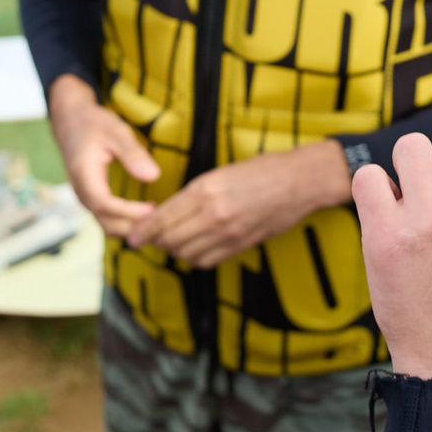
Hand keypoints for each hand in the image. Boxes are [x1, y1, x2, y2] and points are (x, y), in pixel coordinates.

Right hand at [47, 75, 158, 232]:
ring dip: (131, 228)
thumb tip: (153, 176)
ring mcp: (85, 198)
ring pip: (107, 226)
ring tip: (157, 219)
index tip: (153, 210)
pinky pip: (107, 219)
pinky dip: (126, 223)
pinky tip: (146, 215)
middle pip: (106, 222)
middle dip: (134, 226)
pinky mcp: (91, 199)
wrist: (70, 121)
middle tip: (162, 219)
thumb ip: (133, 154)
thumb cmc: (93, 124)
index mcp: (84, 175)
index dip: (128, 211)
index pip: (104, 204)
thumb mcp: (116, 131)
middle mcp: (81, 192)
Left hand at [127, 142, 353, 267]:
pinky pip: (207, 260)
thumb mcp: (221, 173)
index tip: (132, 236)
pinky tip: (194, 248)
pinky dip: (195, 258)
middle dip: (156, 242)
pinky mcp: (240, 245)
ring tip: (172, 242)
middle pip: (170, 240)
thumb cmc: (262, 171)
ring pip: (186, 254)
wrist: (299, 182)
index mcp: (205, 190)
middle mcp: (213, 214)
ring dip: (175, 251)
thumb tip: (169, 212)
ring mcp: (228, 233)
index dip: (144, 231)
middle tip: (150, 238)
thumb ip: (194, 194)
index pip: (163, 218)